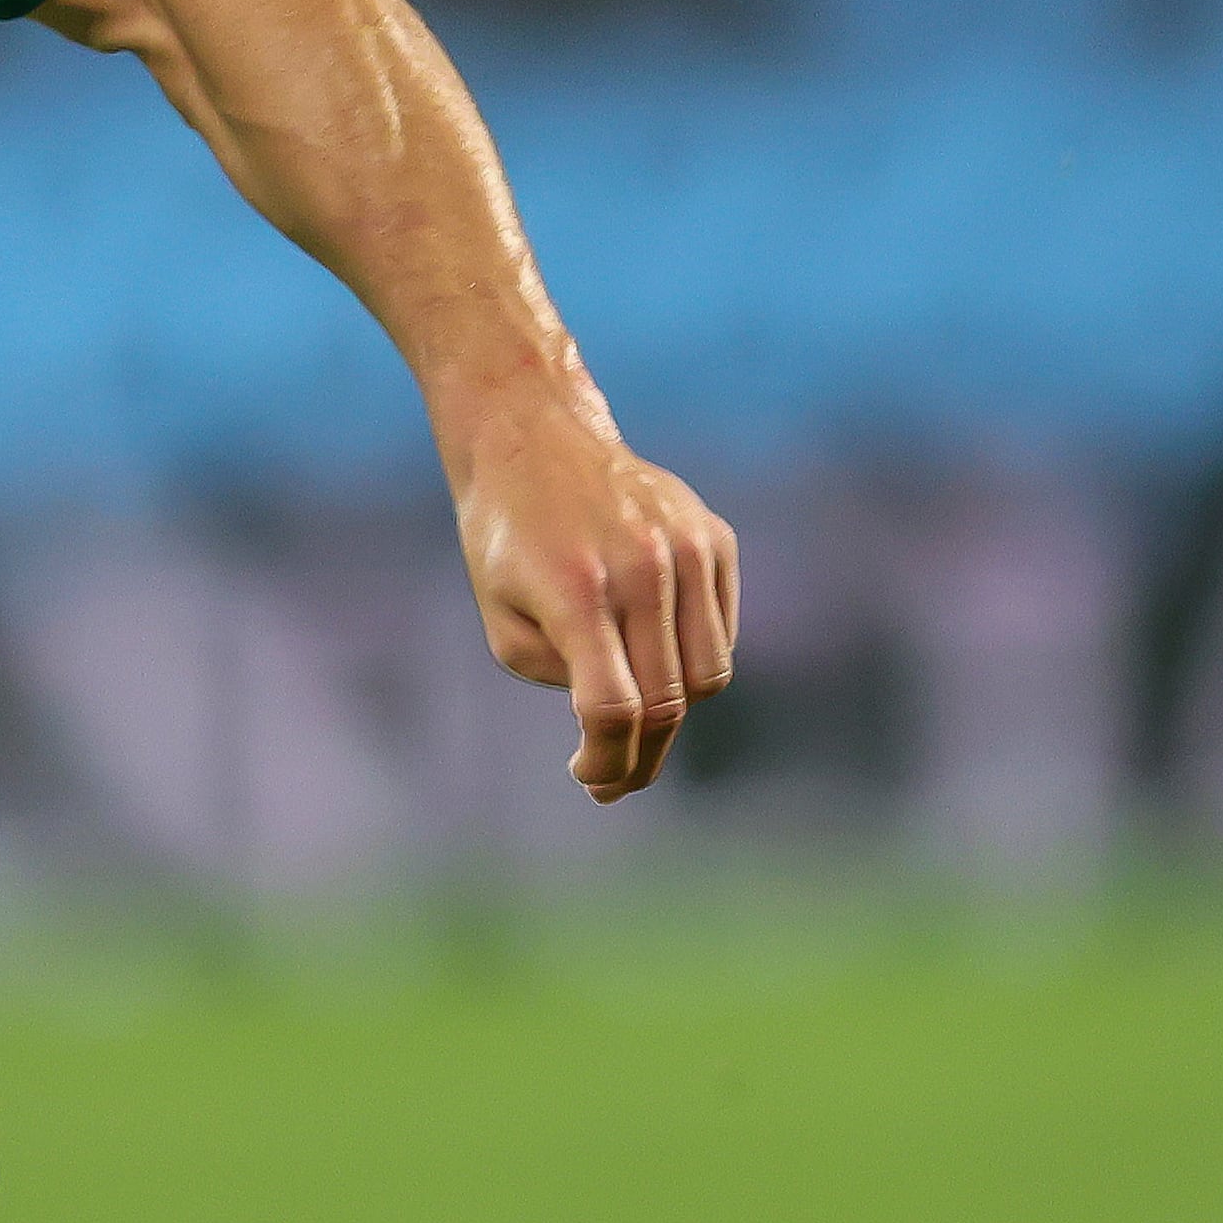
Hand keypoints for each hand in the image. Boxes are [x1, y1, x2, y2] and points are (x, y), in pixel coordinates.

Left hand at [451, 404, 736, 799]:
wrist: (538, 441)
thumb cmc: (507, 539)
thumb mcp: (500, 617)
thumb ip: (556, 676)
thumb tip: (618, 721)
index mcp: (576, 590)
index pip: (613, 706)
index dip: (608, 761)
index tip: (594, 781)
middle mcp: (641, 568)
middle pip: (668, 702)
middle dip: (642, 758)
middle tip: (617, 781)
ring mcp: (687, 550)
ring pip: (709, 675)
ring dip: (674, 711)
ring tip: (634, 718)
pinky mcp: (715, 539)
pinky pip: (722, 633)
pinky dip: (693, 660)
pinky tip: (652, 656)